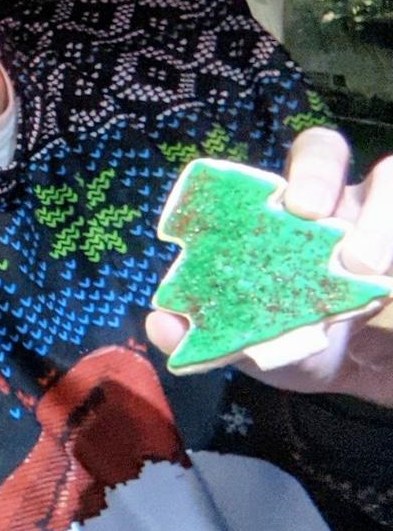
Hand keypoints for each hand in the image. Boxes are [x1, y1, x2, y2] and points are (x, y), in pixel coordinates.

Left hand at [146, 127, 392, 403]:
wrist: (345, 372)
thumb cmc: (286, 337)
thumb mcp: (245, 341)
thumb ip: (204, 331)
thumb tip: (161, 323)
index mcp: (291, 211)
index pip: (307, 161)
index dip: (308, 171)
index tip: (295, 205)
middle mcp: (344, 205)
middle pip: (346, 158)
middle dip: (325, 176)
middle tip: (314, 218)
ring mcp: (383, 227)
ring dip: (383, 225)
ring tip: (368, 272)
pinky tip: (391, 290)